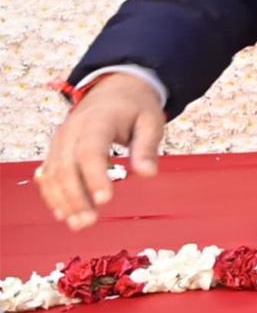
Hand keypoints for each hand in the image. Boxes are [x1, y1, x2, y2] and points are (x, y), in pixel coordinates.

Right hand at [38, 74, 166, 231]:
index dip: (95, 176)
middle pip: (67, 166)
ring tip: (78, 223)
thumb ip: (148, 147)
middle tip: (89, 221)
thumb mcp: (151, 120)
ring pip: (54, 173)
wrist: (115, 89)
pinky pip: (49, 173)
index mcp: (98, 120)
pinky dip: (53, 194)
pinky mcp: (57, 149)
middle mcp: (73, 130)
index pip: (91, 150)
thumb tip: (148, 173)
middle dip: (76, 196)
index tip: (105, 200)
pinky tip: (63, 212)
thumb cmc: (136, 107)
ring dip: (63, 200)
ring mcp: (61, 140)